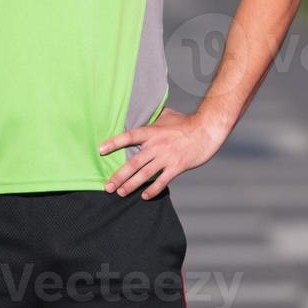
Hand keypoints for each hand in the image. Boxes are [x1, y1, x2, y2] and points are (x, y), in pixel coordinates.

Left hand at [98, 107, 225, 199]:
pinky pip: (162, 180)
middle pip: (133, 162)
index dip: (114, 142)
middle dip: (119, 176)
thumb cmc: (187, 122)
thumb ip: (154, 117)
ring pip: (145, 173)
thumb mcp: (168, 115)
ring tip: (120, 193)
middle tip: (107, 186)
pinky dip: (152, 189)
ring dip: (131, 185)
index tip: (101, 150)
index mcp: (153, 131)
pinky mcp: (177, 166)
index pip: (129, 136)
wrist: (207, 130)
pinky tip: (144, 196)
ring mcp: (167, 157)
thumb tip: (143, 112)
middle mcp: (157, 145)